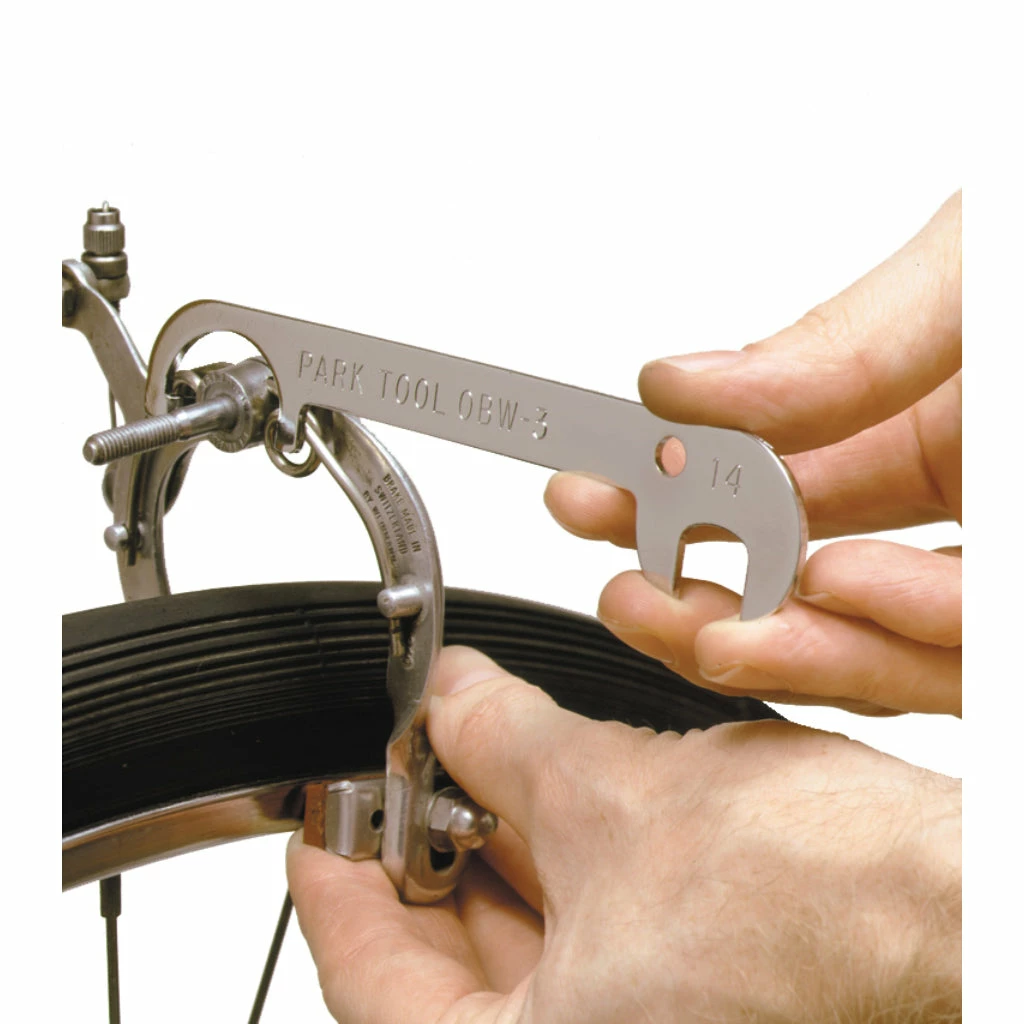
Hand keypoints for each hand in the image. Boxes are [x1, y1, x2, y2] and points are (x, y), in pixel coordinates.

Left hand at [289, 646, 960, 1022]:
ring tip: (465, 768)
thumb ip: (504, 740)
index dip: (332, 878)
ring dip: (487, 851)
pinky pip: (582, 941)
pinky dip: (553, 868)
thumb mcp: (614, 794)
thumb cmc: (826, 902)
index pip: (368, 983)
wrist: (949, 896)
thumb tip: (450, 701)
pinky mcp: (681, 1000)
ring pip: (517, 950)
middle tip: (397, 774)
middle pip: (440, 967)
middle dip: (418, 851)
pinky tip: (544, 799)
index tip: (319, 818)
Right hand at [545, 193, 961, 715]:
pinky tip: (834, 596)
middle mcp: (952, 504)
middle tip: (621, 591)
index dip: (663, 489)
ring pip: (860, 638)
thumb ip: (835, 341)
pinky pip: (950, 668)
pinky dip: (882, 646)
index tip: (582, 488)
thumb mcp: (966, 280)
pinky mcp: (1022, 637)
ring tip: (704, 627)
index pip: (762, 472)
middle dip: (693, 588)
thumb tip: (679, 386)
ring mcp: (988, 573)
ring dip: (773, 638)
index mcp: (919, 416)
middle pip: (793, 570)